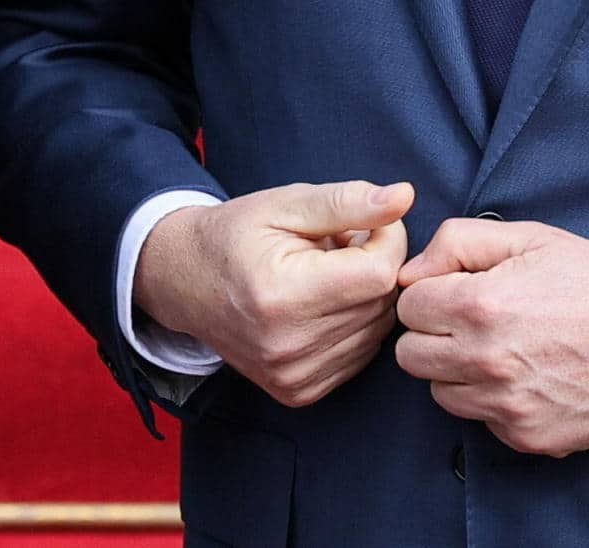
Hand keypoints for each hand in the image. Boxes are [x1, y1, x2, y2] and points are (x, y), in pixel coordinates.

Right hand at [133, 180, 414, 407]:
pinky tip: (324, 305)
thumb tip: (405, 197)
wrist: (184, 282)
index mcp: (282, 294)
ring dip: (366, 298)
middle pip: (381, 303)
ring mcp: (293, 375)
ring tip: (328, 273)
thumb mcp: (286, 203)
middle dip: (375, 266)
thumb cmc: (236, 235)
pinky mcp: (298, 391)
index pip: (380, 273)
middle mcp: (288, 345)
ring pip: (377, 332)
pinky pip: (359, 356)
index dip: (388, 240)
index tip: (366, 223)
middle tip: (341, 245)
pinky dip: (354, 327)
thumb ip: (348, 202)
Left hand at [392, 218, 588, 455]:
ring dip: (457, 372)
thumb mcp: (529, 238)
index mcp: (481, 306)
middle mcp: (488, 361)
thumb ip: (458, 242)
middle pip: (411, 356)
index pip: (408, 306)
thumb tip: (411, 273)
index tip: (457, 291)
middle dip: (433, 335)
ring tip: (500, 349)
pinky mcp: (527, 437)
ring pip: (440, 393)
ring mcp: (507, 406)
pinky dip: (492, 402)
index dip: (431, 294)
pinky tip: (526, 377)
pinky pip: (481, 421)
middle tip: (470, 322)